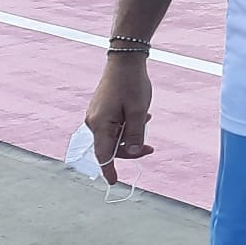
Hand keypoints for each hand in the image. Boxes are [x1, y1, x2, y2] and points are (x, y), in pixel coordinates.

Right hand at [85, 55, 154, 185]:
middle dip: (130, 150)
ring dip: (131, 135)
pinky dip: (128, 126)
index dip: (109, 170)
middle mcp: (94, 122)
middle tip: (151, 149)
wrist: (125, 61)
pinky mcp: (102, 110)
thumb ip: (135, 135)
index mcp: (100, 125)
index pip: (103, 155)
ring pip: (114, 136)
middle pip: (110, 147)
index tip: (113, 183)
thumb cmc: (132, 85)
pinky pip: (114, 125)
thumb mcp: (139, 112)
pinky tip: (143, 116)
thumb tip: (131, 154)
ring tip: (147, 119)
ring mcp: (97, 115)